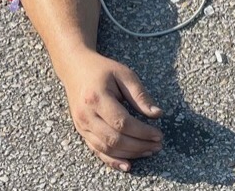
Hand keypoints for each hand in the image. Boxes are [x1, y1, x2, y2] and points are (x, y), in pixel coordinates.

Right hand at [59, 51, 164, 170]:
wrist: (75, 69)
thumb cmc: (102, 70)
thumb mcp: (124, 75)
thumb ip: (140, 95)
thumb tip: (157, 114)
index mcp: (97, 98)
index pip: (122, 122)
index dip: (142, 132)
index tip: (159, 134)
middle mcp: (86, 115)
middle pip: (114, 139)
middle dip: (138, 146)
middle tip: (157, 146)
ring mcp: (81, 125)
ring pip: (106, 148)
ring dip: (129, 154)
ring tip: (148, 152)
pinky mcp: (81, 132)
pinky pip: (97, 151)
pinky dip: (112, 160)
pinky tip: (127, 164)